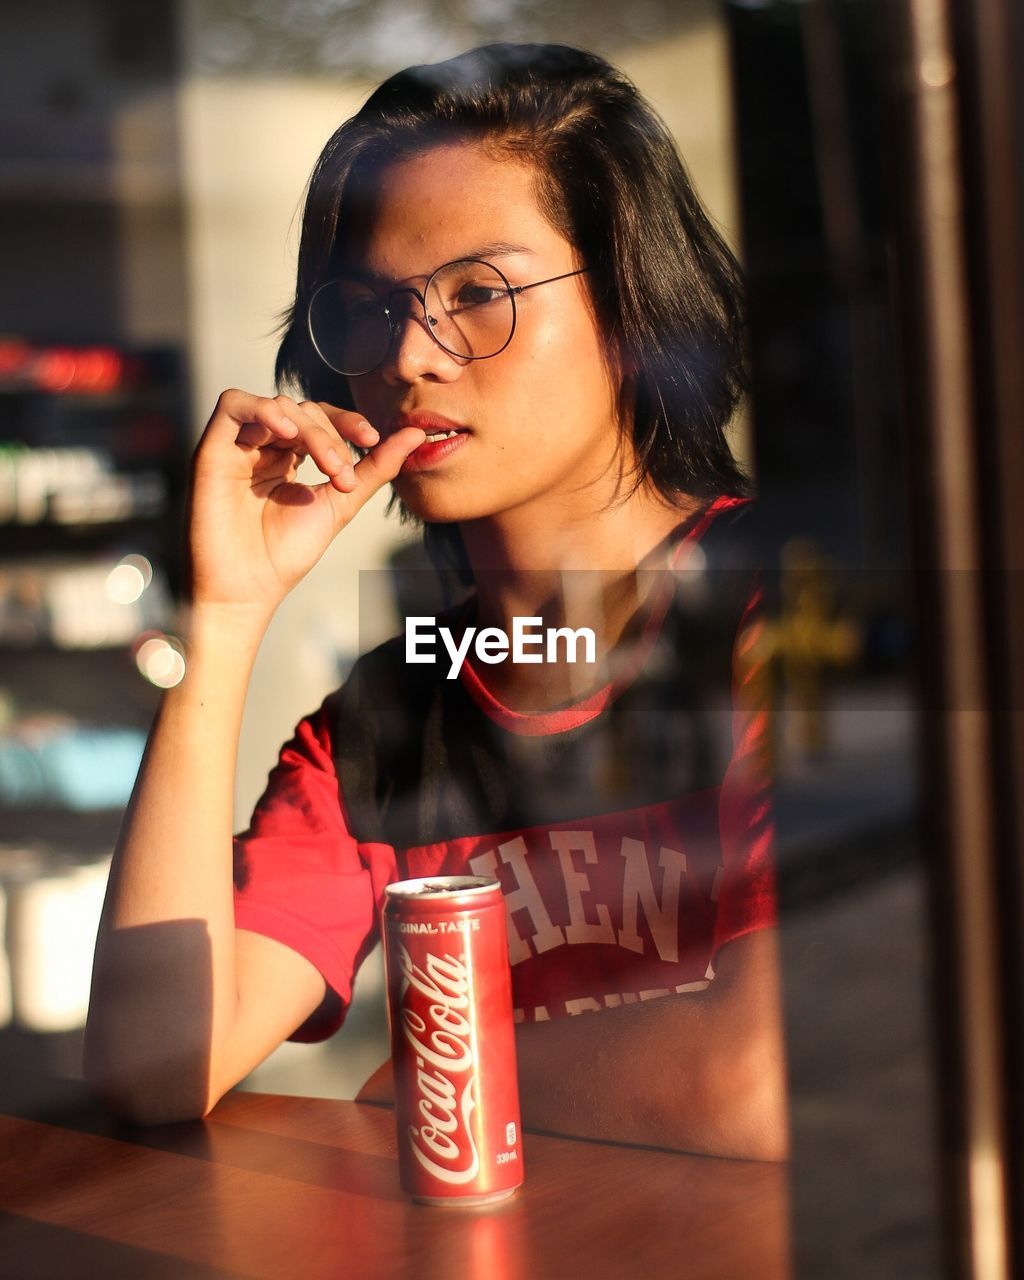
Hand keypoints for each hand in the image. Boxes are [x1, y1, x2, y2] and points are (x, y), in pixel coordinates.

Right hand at [187, 390, 425, 618]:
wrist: (249, 589)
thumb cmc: (286, 553)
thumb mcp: (340, 504)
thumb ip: (374, 468)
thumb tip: (416, 434)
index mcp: (288, 457)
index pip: (320, 418)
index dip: (346, 421)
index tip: (372, 439)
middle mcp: (261, 447)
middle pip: (302, 411)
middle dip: (331, 436)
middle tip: (344, 476)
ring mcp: (236, 446)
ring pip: (276, 406)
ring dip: (309, 430)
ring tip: (328, 467)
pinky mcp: (211, 449)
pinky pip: (233, 404)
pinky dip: (263, 410)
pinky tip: (287, 435)